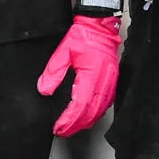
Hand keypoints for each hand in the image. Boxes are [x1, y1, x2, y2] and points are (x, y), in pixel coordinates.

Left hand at [37, 15, 120, 136]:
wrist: (100, 26)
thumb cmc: (83, 36)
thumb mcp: (63, 50)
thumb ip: (53, 71)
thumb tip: (44, 90)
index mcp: (91, 74)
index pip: (80, 104)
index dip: (69, 119)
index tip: (58, 127)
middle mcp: (104, 81)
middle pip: (91, 112)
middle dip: (76, 125)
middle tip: (63, 132)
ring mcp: (111, 82)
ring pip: (100, 110)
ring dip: (86, 122)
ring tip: (73, 128)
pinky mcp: (113, 81)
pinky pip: (106, 103)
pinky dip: (96, 113)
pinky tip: (88, 116)